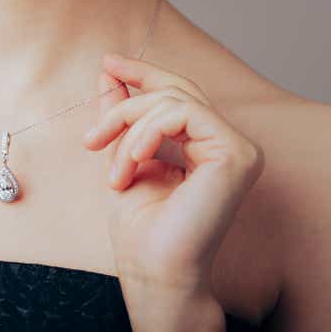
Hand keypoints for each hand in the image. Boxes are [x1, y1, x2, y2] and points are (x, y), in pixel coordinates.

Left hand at [83, 53, 263, 293]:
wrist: (153, 270)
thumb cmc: (141, 228)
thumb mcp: (123, 157)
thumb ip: (123, 115)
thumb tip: (108, 72)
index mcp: (206, 147)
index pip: (178, 95)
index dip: (144, 73)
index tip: (107, 62)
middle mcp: (228, 145)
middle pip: (176, 91)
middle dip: (126, 103)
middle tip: (91, 137)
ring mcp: (239, 148)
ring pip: (174, 100)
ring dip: (129, 129)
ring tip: (113, 171)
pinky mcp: (238, 153)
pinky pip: (183, 114)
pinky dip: (146, 133)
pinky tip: (132, 162)